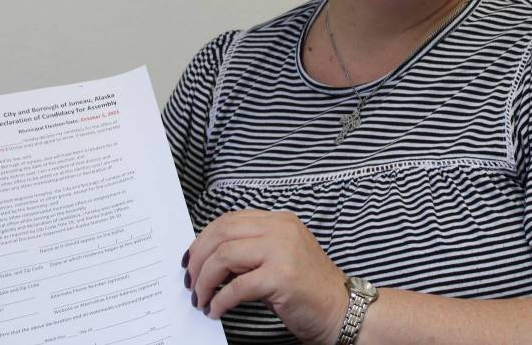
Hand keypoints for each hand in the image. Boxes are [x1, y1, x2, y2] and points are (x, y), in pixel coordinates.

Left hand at [184, 210, 348, 344]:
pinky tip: (216, 310)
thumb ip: (250, 252)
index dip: (204, 240)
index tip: (192, 260)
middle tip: (190, 282)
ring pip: (224, 256)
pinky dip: (220, 300)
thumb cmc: (308, 288)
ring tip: (200, 298)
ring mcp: (282, 251)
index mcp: (280, 220)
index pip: (230, 220)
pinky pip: (236, 287)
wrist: (341, 309)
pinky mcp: (282, 277)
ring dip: (204, 280)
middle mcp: (281, 229)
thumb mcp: (278, 258)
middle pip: (222, 233)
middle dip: (198, 259)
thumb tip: (210, 261)